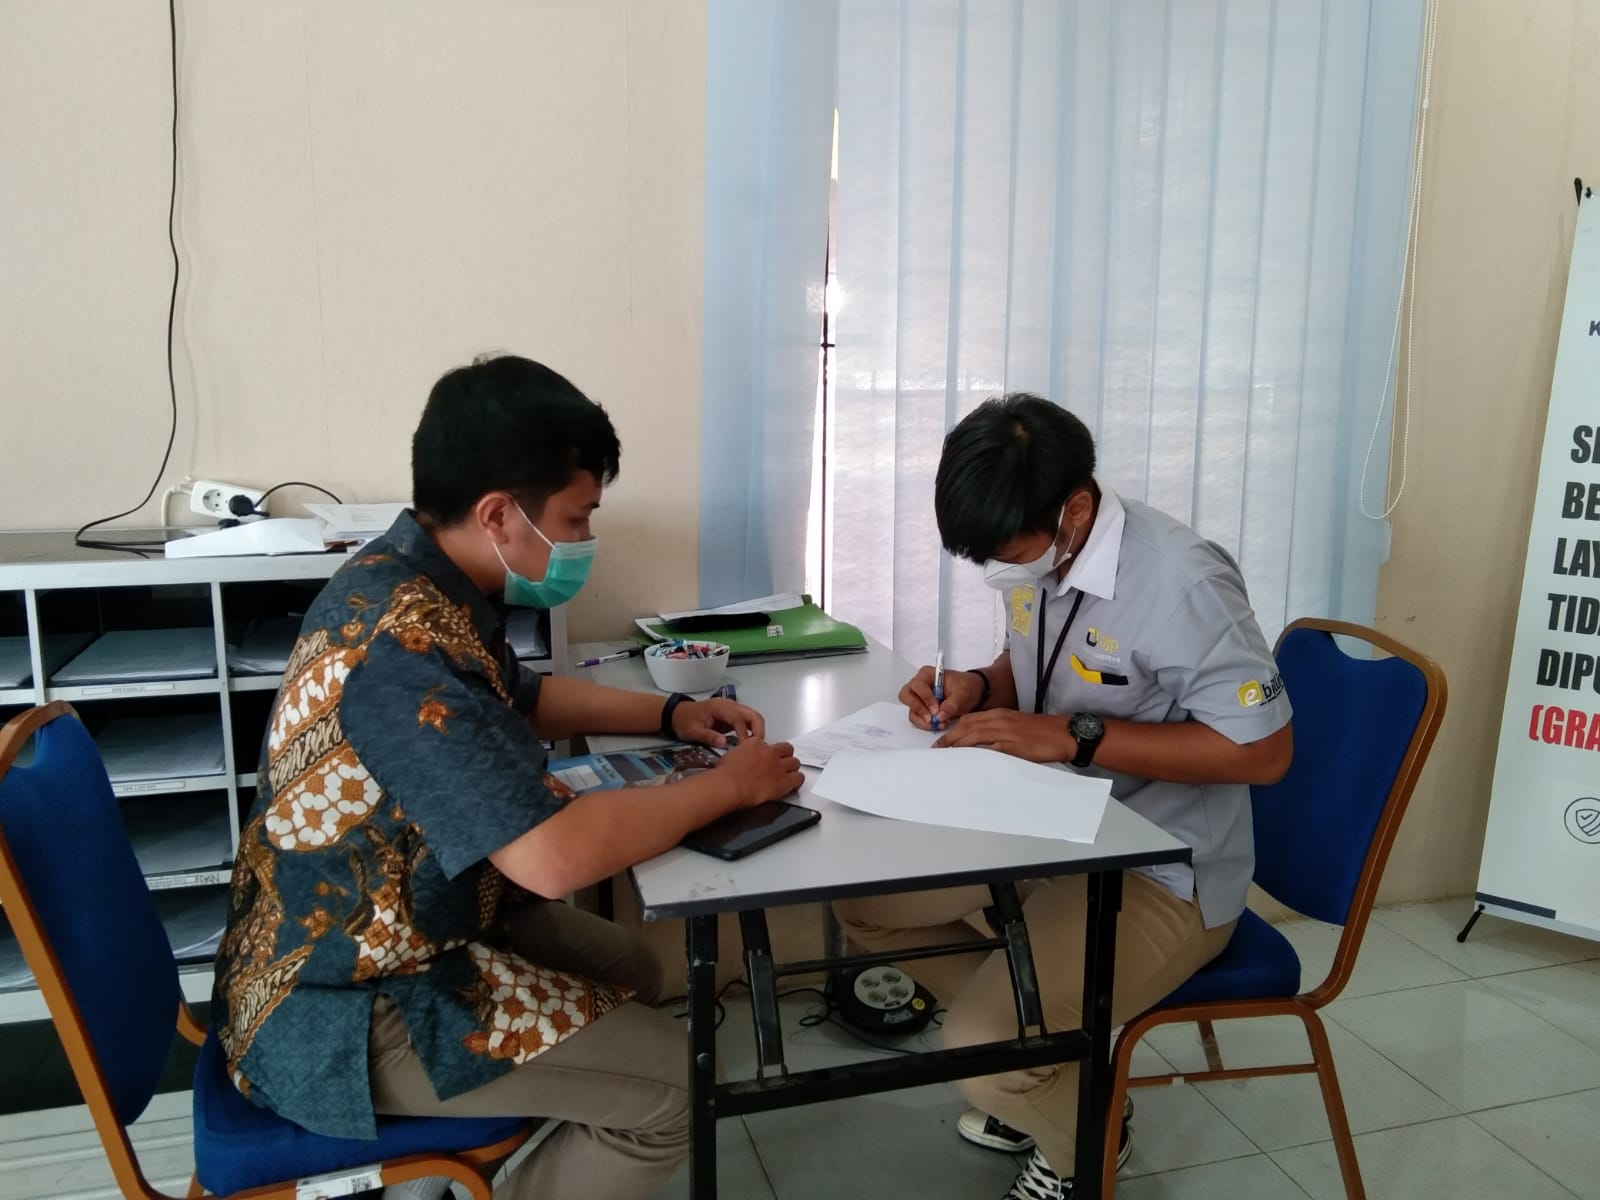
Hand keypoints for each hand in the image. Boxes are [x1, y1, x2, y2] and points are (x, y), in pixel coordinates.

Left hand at [672, 697, 765, 747]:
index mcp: (719, 707)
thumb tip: (724, 743)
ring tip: (755, 748)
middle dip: (758, 730)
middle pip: (752, 714)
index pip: (738, 719)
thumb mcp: (692, 731)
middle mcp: (729, 705)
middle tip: (758, 747)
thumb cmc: (684, 722)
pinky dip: (752, 731)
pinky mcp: (732, 716)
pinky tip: (749, 744)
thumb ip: (708, 736)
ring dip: (757, 730)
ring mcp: (732, 709)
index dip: (744, 734)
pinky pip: (747, 721)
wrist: (677, 714)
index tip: (744, 749)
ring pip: (752, 717)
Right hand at [715, 738, 803, 806]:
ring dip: (792, 768)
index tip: (766, 758)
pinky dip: (797, 780)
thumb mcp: (730, 754)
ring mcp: (778, 766)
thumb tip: (739, 757)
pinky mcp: (784, 781)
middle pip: (787, 749)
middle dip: (785, 756)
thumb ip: (740, 753)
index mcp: (755, 743)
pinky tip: (794, 783)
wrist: (729, 784)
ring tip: (789, 773)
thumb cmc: (724, 773)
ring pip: (795, 762)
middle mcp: (769, 752)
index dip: (768, 753)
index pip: (769, 745)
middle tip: (781, 763)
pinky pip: (799, 778)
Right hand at [900, 665, 985, 731]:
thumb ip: (951, 705)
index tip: (936, 709)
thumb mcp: (962, 694)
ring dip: (923, 720)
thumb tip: (940, 716)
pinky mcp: (921, 709)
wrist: (972, 694)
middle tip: (931, 719)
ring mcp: (919, 698)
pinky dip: (926, 724)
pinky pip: (917, 718)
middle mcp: (919, 685)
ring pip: (911, 710)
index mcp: (927, 674)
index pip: (918, 685)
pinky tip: (939, 724)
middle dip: (918, 709)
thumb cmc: (965, 687)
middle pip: (906, 696)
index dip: (925, 698)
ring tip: (940, 723)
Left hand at [934, 709, 1074, 763]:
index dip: (954, 728)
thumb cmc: (1041, 731)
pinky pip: (991, 748)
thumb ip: (999, 730)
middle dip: (950, 736)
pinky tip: (968, 760)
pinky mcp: (1013, 745)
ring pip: (974, 735)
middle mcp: (999, 720)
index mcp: (1000, 714)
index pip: (970, 719)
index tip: (943, 738)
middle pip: (967, 726)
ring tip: (945, 753)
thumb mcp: (1016, 725)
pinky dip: (977, 753)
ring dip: (957, 744)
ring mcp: (1006, 732)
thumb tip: (983, 742)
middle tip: (937, 748)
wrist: (1063, 733)